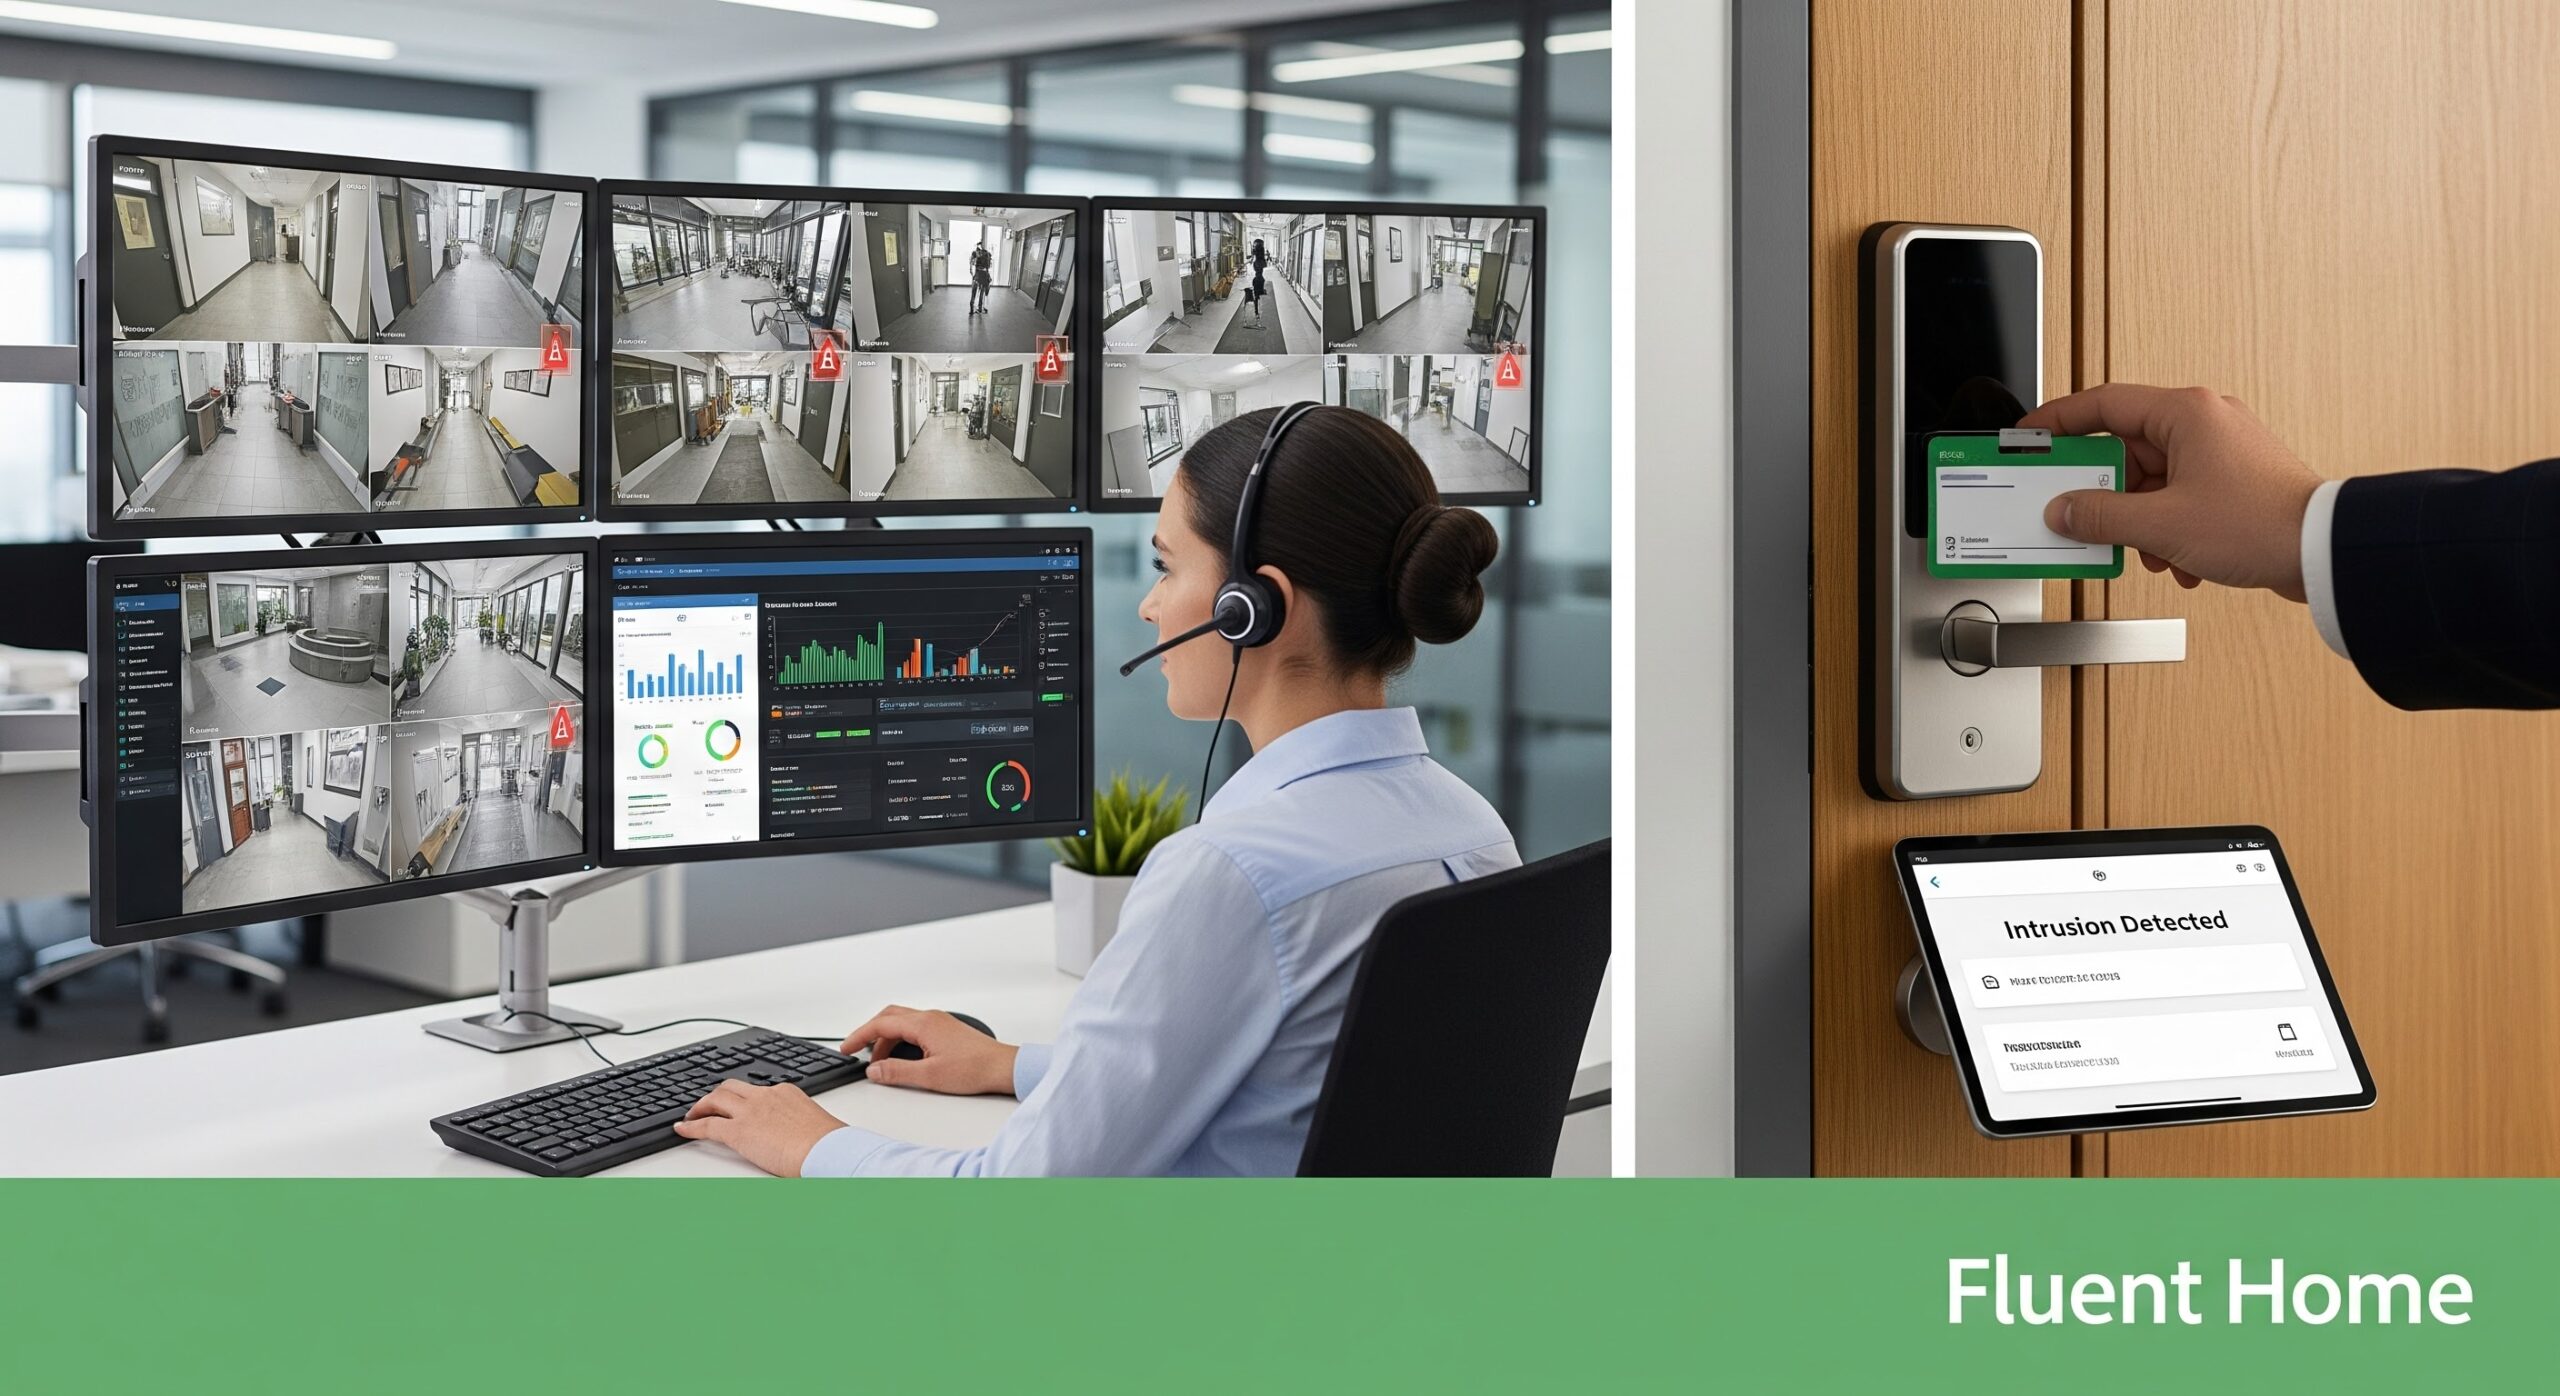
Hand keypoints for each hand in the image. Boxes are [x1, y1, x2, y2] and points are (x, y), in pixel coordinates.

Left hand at [673, 1079, 844, 1177]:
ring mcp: (750, 1111)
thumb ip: (799, 1124)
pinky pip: (707, 1125)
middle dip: (716, 1095)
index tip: (735, 1104)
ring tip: (691, 1115)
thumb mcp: (813, 1124)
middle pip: (731, 1087)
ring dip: (701, 1106)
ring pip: (715, 1099)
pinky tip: (683, 1129)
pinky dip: (691, 1126)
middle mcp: (765, 1096)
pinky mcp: (739, 1131)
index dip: (741, 1098)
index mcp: (785, 1092)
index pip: (755, 1089)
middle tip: (707, 1105)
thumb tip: (799, 1136)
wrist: (827, 1150)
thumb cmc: (829, 1143)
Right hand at [841, 1005, 1017, 1095]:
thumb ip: (896, 1072)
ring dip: (886, 1038)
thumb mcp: (929, 1076)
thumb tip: (873, 1069)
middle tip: (856, 1050)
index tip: (845, 1047)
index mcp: (924, 1024)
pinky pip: (915, 1028)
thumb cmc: (974, 1069)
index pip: (881, 1024)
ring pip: (902, 1022)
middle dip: (870, 1033)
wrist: (1003, 1068)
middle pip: (889, 1016)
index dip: (859, 1035)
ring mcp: (939, 1022)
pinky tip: (901, 1058)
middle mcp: (931, 1017)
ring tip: (879, 1063)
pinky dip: (900, 1039)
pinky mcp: (946, 1030)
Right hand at [2018, 384, 2324, 599]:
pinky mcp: (2233, 481)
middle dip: (2106, 494)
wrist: (2325, 551)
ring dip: (2140, 521)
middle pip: (2126, 450)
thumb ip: (2101, 516)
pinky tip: (2179, 559)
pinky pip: (2179, 498)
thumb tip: (2065, 510)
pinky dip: (2169, 529)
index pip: (2103, 404)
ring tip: (2148, 551)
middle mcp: (2204, 423)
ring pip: (2152, 480)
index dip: (2059, 421)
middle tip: (2080, 516)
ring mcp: (2221, 452)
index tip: (2031, 436)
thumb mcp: (2161, 524)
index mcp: (2185, 413)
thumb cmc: (2260, 524)